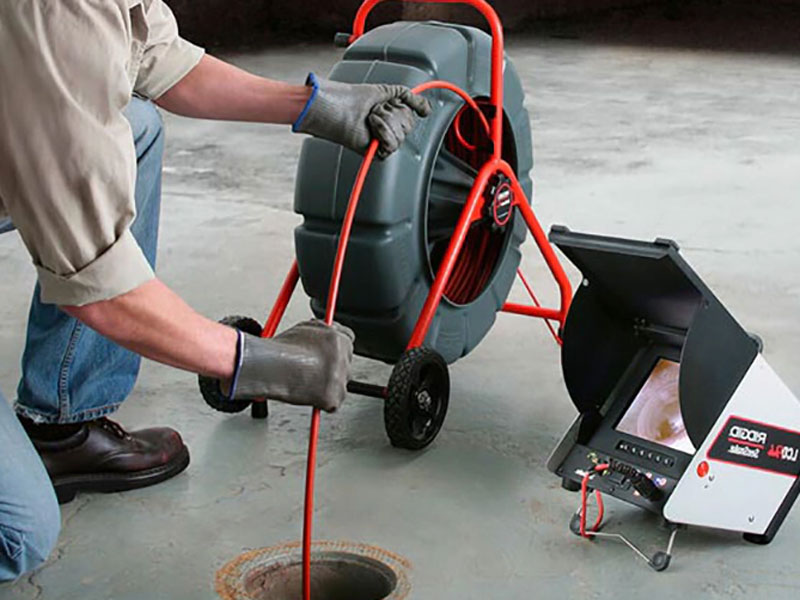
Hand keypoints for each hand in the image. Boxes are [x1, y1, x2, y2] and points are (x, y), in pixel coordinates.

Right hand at [231, 320, 353, 412]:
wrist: (276, 366)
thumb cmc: (285, 348)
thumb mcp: (306, 327)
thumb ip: (322, 329)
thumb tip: (325, 329)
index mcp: (340, 338)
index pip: (348, 341)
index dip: (336, 348)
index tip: (328, 354)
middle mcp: (344, 358)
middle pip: (345, 365)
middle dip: (332, 370)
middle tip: (313, 372)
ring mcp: (341, 379)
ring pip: (339, 386)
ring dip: (326, 387)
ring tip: (304, 383)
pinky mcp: (334, 398)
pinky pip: (332, 404)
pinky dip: (321, 403)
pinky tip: (306, 395)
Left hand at [293, 73, 431, 158]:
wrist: (337, 107)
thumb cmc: (351, 99)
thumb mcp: (387, 91)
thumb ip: (409, 97)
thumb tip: (428, 109)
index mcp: (390, 117)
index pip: (410, 116)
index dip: (399, 107)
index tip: (385, 102)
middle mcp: (387, 130)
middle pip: (408, 126)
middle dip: (391, 113)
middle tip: (374, 110)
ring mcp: (381, 142)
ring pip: (401, 136)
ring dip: (385, 122)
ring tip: (371, 118)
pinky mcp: (374, 152)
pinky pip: (392, 146)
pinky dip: (383, 133)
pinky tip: (372, 127)